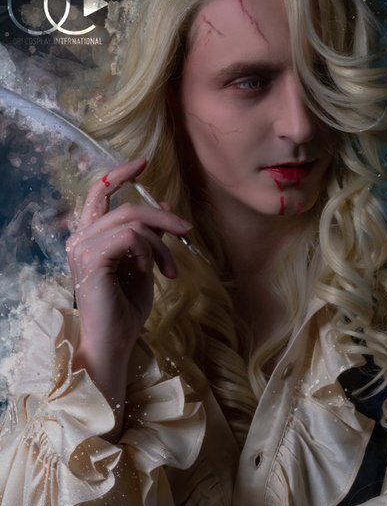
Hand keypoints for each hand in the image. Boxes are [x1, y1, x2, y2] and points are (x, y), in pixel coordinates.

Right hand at [66, 158, 191, 435]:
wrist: (115, 342)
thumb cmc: (126, 309)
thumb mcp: (145, 266)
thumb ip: (151, 237)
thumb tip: (166, 206)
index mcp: (91, 237)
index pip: (98, 193)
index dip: (120, 174)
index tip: (144, 163)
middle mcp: (81, 239)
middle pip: (126, 207)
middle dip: (163, 218)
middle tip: (188, 232)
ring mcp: (83, 249)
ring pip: (132, 222)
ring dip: (161, 244)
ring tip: (171, 270)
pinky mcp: (92, 260)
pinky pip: (130, 238)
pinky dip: (148, 252)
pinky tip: (152, 272)